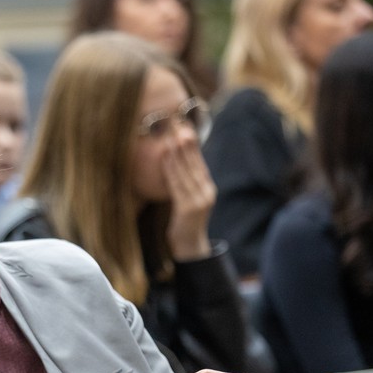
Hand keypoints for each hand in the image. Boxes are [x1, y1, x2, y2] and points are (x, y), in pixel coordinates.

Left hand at [161, 131, 215, 261]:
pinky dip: (171, 170)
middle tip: (177, 125)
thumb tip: (177, 164)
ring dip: (177, 153)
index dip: (192, 145)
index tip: (184, 128)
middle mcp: (206, 192)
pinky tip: (165, 158)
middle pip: (194, 164)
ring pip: (186, 172)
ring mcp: (199, 200)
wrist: (190, 248)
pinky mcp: (188, 208)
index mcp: (207, 189)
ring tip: (170, 136)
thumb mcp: (187, 200)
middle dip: (185, 143)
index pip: (199, 163)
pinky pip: (177, 185)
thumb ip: (186, 184)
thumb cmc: (184, 223)